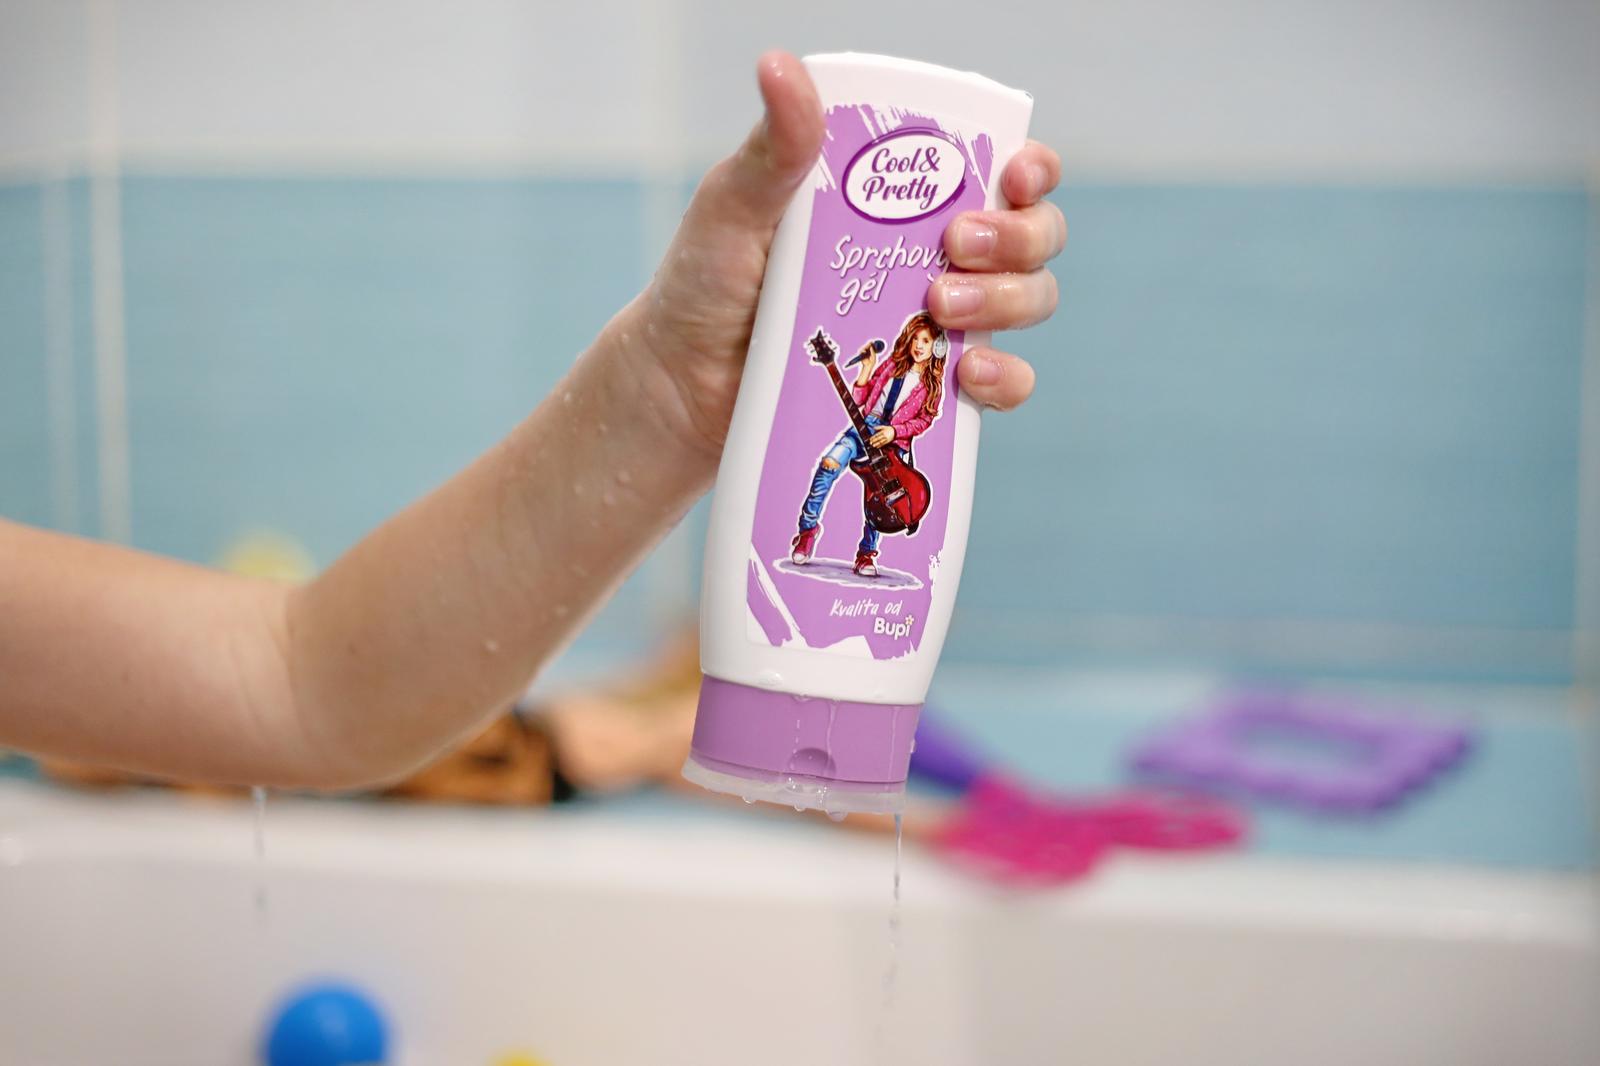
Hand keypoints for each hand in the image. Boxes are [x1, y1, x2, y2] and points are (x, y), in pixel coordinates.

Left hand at [629, 51, 1062, 456]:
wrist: (682, 386)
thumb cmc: (705, 286)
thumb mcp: (735, 208)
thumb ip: (773, 148)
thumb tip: (782, 68)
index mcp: (900, 201)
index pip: (997, 170)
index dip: (1032, 169)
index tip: (1015, 175)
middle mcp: (933, 255)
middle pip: (1031, 235)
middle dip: (1018, 237)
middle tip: (957, 246)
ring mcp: (937, 323)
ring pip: (1028, 300)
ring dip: (1008, 299)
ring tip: (941, 307)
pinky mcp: (929, 388)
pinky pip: (1003, 385)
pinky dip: (1004, 379)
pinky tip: (967, 373)